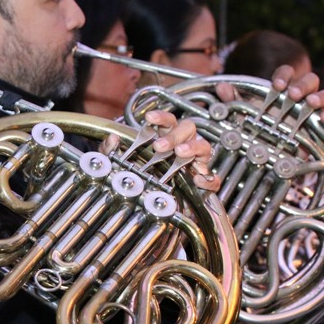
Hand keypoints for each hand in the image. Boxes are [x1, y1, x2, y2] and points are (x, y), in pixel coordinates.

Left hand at [100, 110, 216, 190]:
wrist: (156, 206)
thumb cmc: (143, 178)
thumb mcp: (121, 164)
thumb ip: (111, 151)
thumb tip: (110, 140)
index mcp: (167, 136)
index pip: (168, 121)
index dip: (161, 117)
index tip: (149, 118)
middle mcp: (184, 145)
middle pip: (187, 129)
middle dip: (174, 135)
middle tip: (159, 145)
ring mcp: (196, 162)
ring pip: (204, 147)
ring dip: (193, 148)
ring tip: (180, 153)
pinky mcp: (204, 184)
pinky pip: (213, 178)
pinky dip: (208, 178)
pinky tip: (197, 179)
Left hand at [215, 67, 323, 127]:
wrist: (273, 153)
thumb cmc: (260, 128)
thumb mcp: (245, 116)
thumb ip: (234, 100)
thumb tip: (221, 87)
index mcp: (284, 88)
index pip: (287, 73)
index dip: (284, 75)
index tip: (277, 86)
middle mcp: (302, 96)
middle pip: (310, 80)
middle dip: (302, 85)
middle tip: (293, 95)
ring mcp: (316, 110)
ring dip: (321, 98)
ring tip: (312, 104)